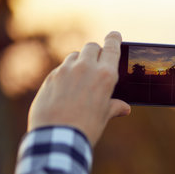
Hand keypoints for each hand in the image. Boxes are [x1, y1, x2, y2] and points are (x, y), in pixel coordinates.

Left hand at [28, 31, 130, 145]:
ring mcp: (65, 71)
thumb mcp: (104, 116)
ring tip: (80, 79)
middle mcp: (85, 68)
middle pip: (91, 47)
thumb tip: (124, 107)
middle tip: (96, 63)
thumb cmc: (86, 128)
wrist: (57, 138)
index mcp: (105, 75)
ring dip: (79, 62)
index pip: (111, 47)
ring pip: (74, 56)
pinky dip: (66, 74)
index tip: (114, 35)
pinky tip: (66, 90)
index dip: (114, 39)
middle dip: (95, 52)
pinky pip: (61, 69)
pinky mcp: (50, 78)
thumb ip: (113, 106)